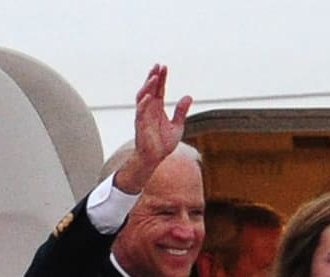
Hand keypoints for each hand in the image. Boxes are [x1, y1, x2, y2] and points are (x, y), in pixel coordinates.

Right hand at [114, 64, 191, 193]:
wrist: (154, 159)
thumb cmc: (163, 144)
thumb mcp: (177, 126)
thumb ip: (181, 111)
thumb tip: (189, 96)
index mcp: (157, 108)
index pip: (159, 89)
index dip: (161, 78)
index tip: (164, 67)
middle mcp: (149, 110)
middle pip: (150, 89)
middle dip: (153, 77)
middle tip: (158, 66)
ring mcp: (144, 116)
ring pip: (143, 97)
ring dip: (147, 87)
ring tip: (154, 77)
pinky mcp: (141, 125)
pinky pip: (140, 112)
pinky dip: (144, 104)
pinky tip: (149, 96)